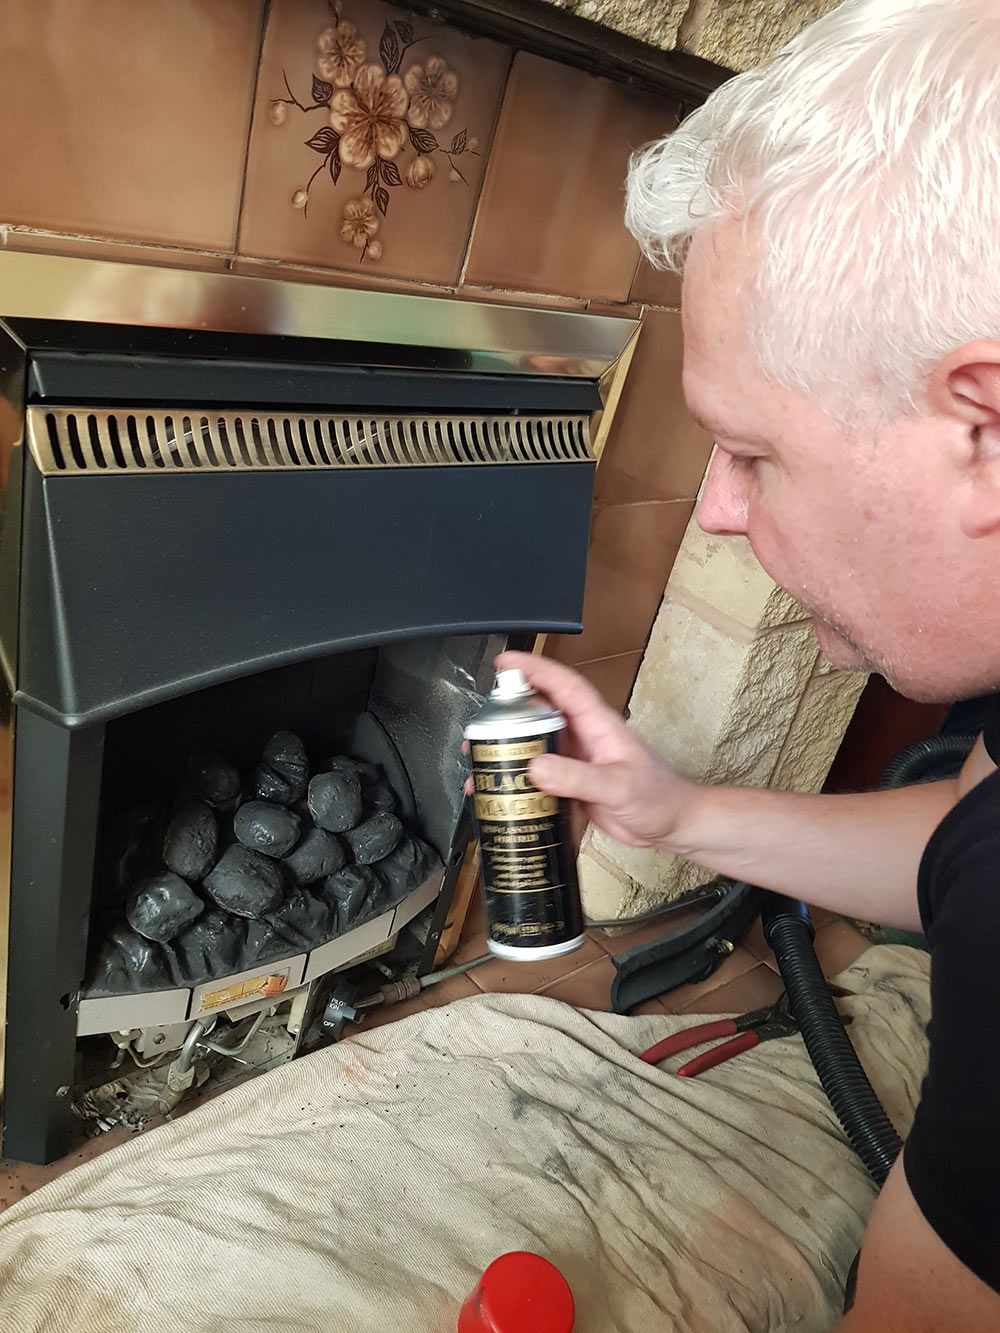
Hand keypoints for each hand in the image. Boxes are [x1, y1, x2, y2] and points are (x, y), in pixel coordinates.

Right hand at [490, 651, 695, 850]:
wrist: (672, 825)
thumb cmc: (658, 798)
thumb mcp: (618, 786)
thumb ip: (578, 777)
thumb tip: (536, 766)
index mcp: (598, 724)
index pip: (563, 686)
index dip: (534, 669)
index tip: (505, 662)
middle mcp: (583, 736)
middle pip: (539, 713)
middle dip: (507, 714)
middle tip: (478, 725)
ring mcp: (576, 759)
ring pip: (534, 744)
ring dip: (507, 749)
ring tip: (479, 761)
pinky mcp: (571, 783)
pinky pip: (538, 774)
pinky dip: (517, 779)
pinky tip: (500, 791)